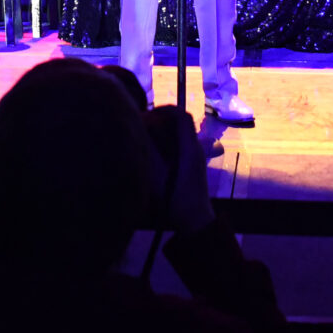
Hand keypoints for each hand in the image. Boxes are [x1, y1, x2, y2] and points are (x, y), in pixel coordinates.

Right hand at [153, 105, 215, 233]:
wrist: (195, 223)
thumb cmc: (176, 199)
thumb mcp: (157, 175)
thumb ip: (147, 151)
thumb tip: (137, 130)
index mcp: (190, 147)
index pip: (182, 116)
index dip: (166, 110)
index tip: (148, 114)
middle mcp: (194, 149)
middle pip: (180, 124)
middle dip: (161, 122)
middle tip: (142, 128)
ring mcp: (194, 159)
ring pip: (179, 136)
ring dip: (162, 135)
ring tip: (145, 142)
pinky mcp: (191, 169)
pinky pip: (179, 149)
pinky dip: (165, 147)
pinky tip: (152, 158)